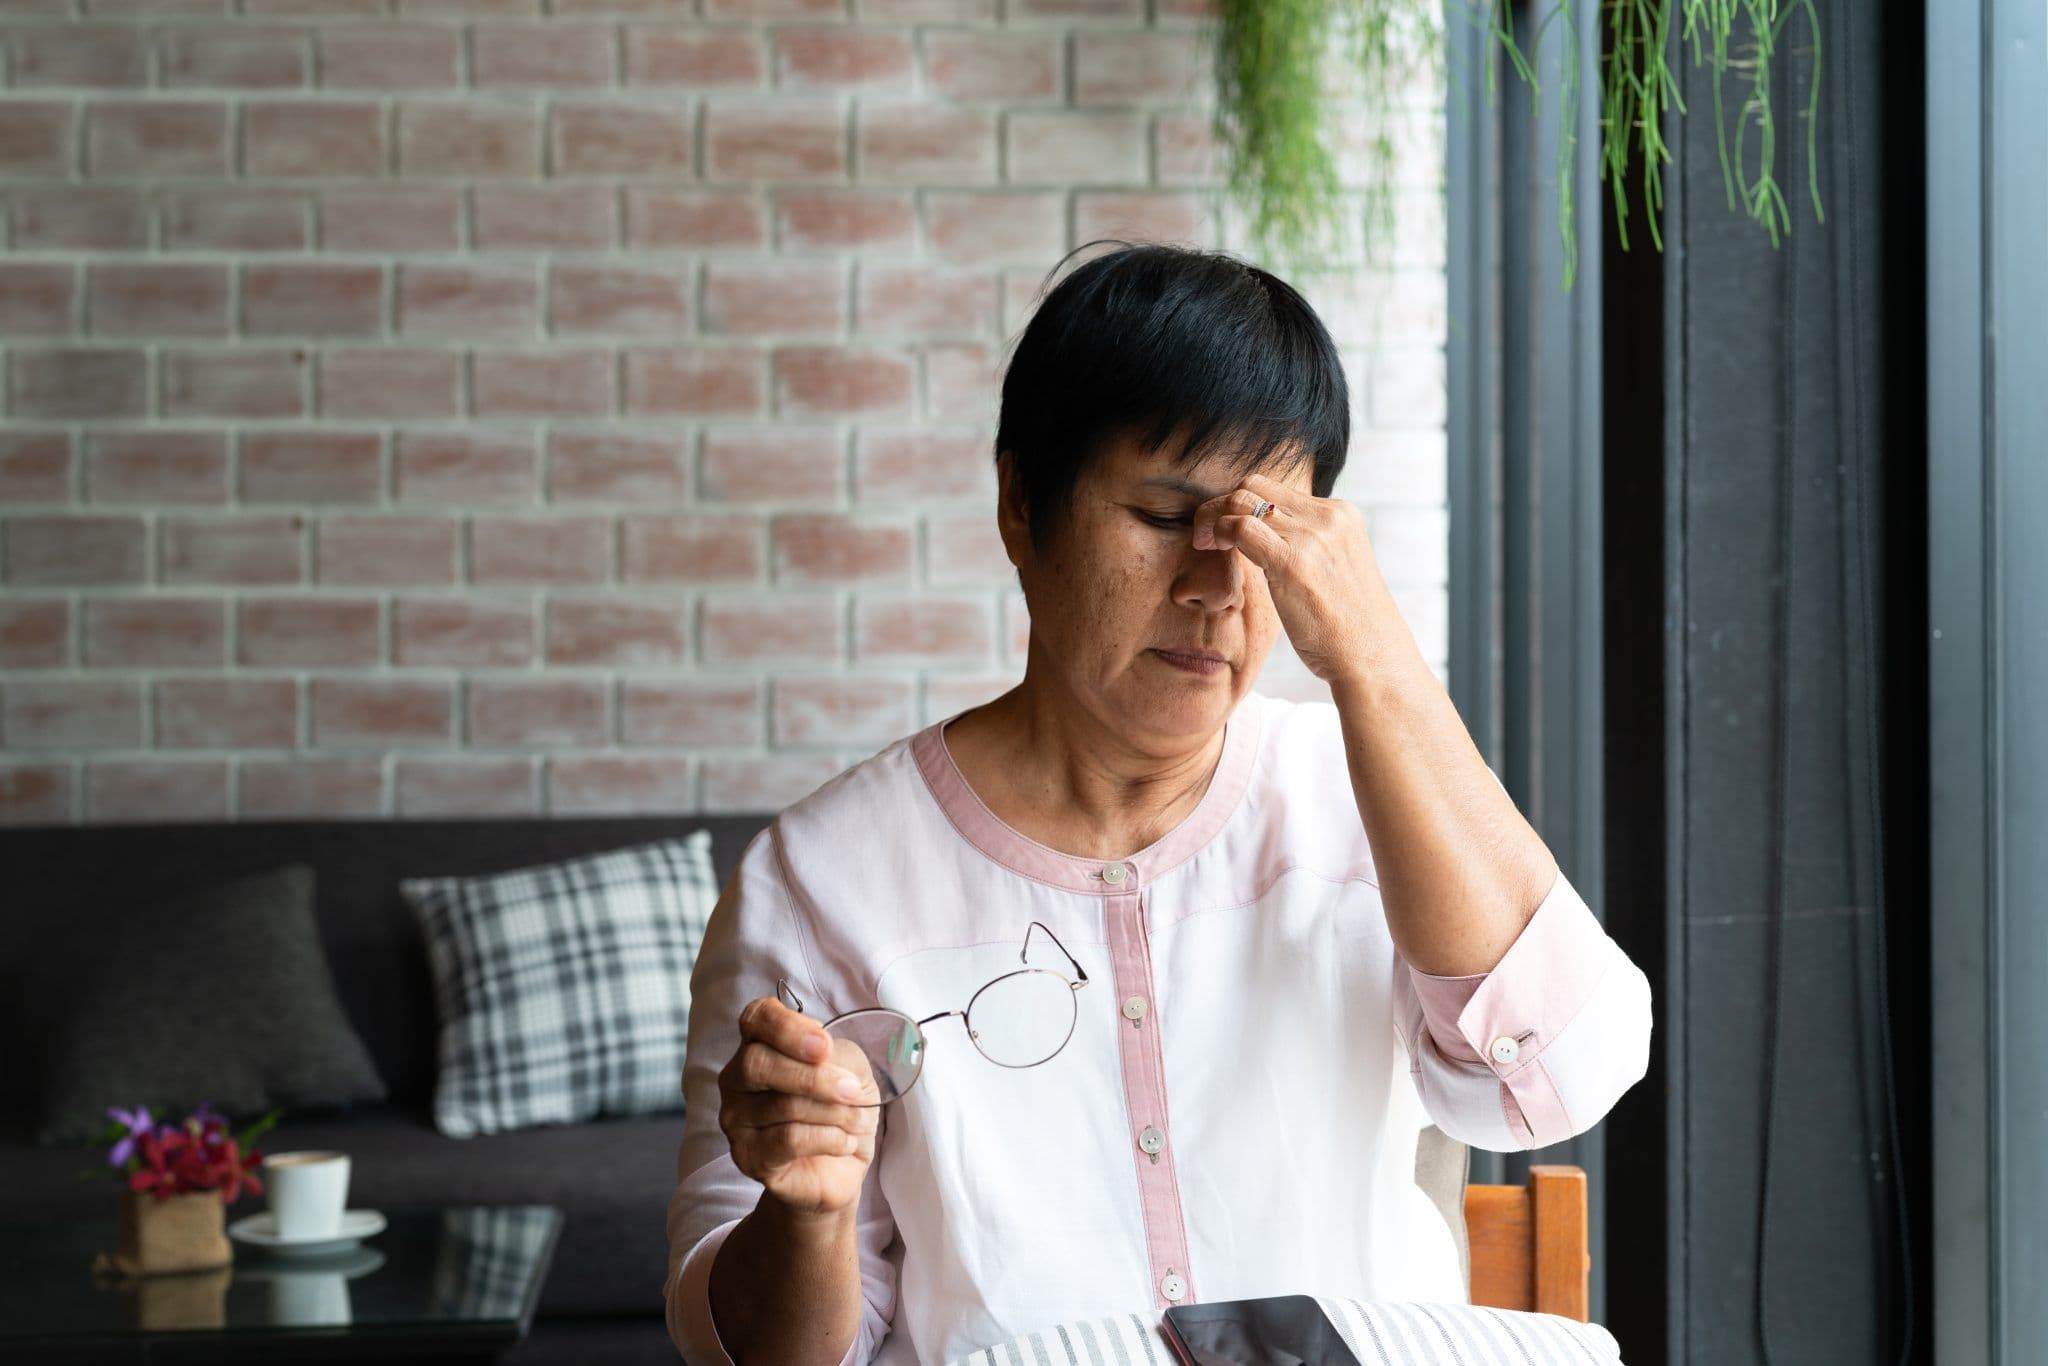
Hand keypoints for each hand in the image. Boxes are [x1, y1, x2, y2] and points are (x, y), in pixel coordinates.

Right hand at [717, 997, 880, 1219]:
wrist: (840, 1166)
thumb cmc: (839, 1107)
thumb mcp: (848, 1068)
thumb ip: (833, 1055)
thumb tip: (821, 1055)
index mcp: (759, 1043)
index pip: (757, 1018)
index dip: (788, 1028)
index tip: (825, 1046)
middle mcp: (737, 1079)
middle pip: (758, 1063)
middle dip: (814, 1077)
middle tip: (851, 1090)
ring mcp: (736, 1119)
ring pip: (782, 1105)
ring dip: (833, 1112)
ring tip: (857, 1121)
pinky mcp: (748, 1156)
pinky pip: (788, 1140)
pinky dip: (828, 1139)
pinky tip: (845, 1142)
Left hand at [1189, 471, 1410, 685]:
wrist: (1371, 656)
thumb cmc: (1346, 625)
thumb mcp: (1333, 568)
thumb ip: (1307, 546)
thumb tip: (1264, 541)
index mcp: (1340, 514)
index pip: (1275, 490)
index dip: (1242, 505)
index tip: (1225, 531)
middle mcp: (1328, 517)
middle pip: (1255, 485)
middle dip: (1222, 504)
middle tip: (1207, 534)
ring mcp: (1312, 537)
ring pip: (1242, 500)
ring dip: (1213, 518)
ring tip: (1206, 543)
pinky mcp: (1293, 562)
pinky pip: (1241, 528)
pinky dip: (1219, 533)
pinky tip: (1215, 551)